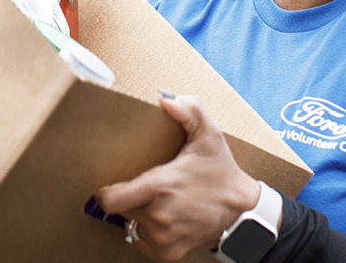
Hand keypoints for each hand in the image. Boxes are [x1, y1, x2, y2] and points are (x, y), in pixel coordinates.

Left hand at [96, 93, 260, 260]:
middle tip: (143, 185)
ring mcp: (163, 237)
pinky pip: (142, 240)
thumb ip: (189, 111)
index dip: (105, 191)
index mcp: (162, 186)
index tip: (109, 183)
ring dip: (138, 213)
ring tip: (158, 200)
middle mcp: (159, 216)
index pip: (110, 200)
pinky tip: (165, 217)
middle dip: (127, 196)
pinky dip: (148, 230)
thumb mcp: (209, 135)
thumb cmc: (220, 170)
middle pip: (120, 209)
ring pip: (131, 224)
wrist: (241, 211)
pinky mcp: (167, 253)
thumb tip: (164, 99)